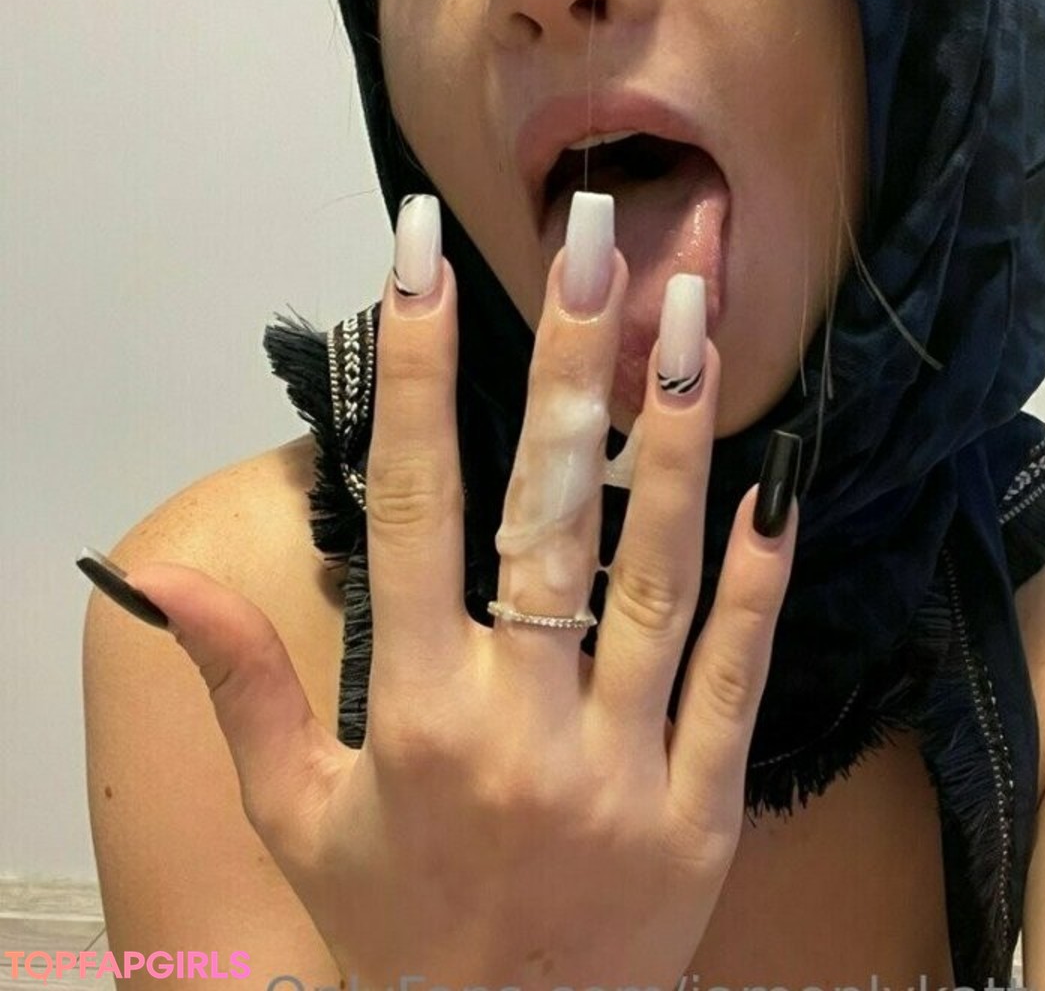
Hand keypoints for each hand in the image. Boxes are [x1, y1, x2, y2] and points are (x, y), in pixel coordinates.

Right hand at [105, 190, 798, 989]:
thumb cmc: (392, 922)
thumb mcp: (296, 810)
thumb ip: (242, 682)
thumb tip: (156, 571)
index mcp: (417, 712)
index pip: (413, 508)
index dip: (417, 373)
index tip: (420, 255)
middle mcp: (522, 725)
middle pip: (547, 514)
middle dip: (568, 364)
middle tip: (593, 239)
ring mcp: (624, 766)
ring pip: (657, 574)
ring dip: (677, 437)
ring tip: (693, 314)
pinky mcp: (703, 810)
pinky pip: (735, 673)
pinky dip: (756, 577)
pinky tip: (772, 482)